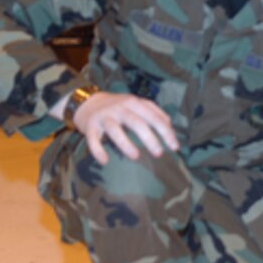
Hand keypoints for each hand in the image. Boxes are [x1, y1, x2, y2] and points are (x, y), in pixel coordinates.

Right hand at [52, 90, 178, 164]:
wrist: (87, 102)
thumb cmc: (118, 107)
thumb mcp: (137, 104)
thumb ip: (154, 113)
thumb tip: (170, 128)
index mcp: (134, 103)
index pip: (154, 117)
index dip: (166, 132)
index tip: (174, 147)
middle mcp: (120, 108)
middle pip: (137, 123)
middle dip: (150, 138)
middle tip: (159, 153)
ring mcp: (104, 116)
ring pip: (115, 130)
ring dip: (125, 144)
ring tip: (135, 156)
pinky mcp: (90, 126)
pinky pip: (93, 139)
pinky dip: (98, 150)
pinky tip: (105, 161)